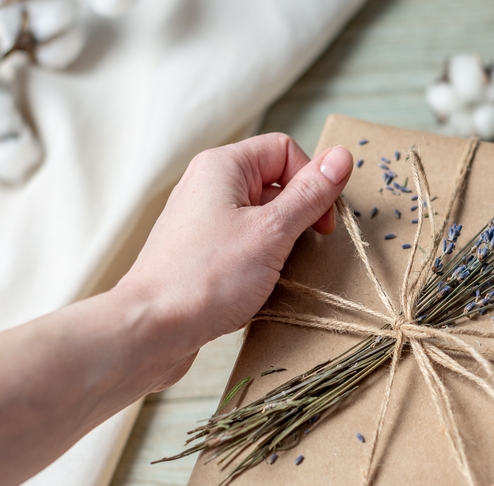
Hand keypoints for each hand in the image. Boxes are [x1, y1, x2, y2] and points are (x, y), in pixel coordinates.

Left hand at [115, 133, 352, 390]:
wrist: (151, 328)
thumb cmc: (208, 277)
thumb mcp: (272, 232)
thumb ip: (309, 195)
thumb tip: (342, 156)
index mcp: (222, 166)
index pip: (285, 151)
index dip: (312, 182)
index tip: (321, 225)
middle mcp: (207, 186)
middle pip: (273, 184)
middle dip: (297, 217)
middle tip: (302, 251)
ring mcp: (200, 221)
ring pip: (259, 219)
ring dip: (280, 244)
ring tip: (277, 274)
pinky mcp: (197, 253)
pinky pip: (242, 245)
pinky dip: (259, 263)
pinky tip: (257, 288)